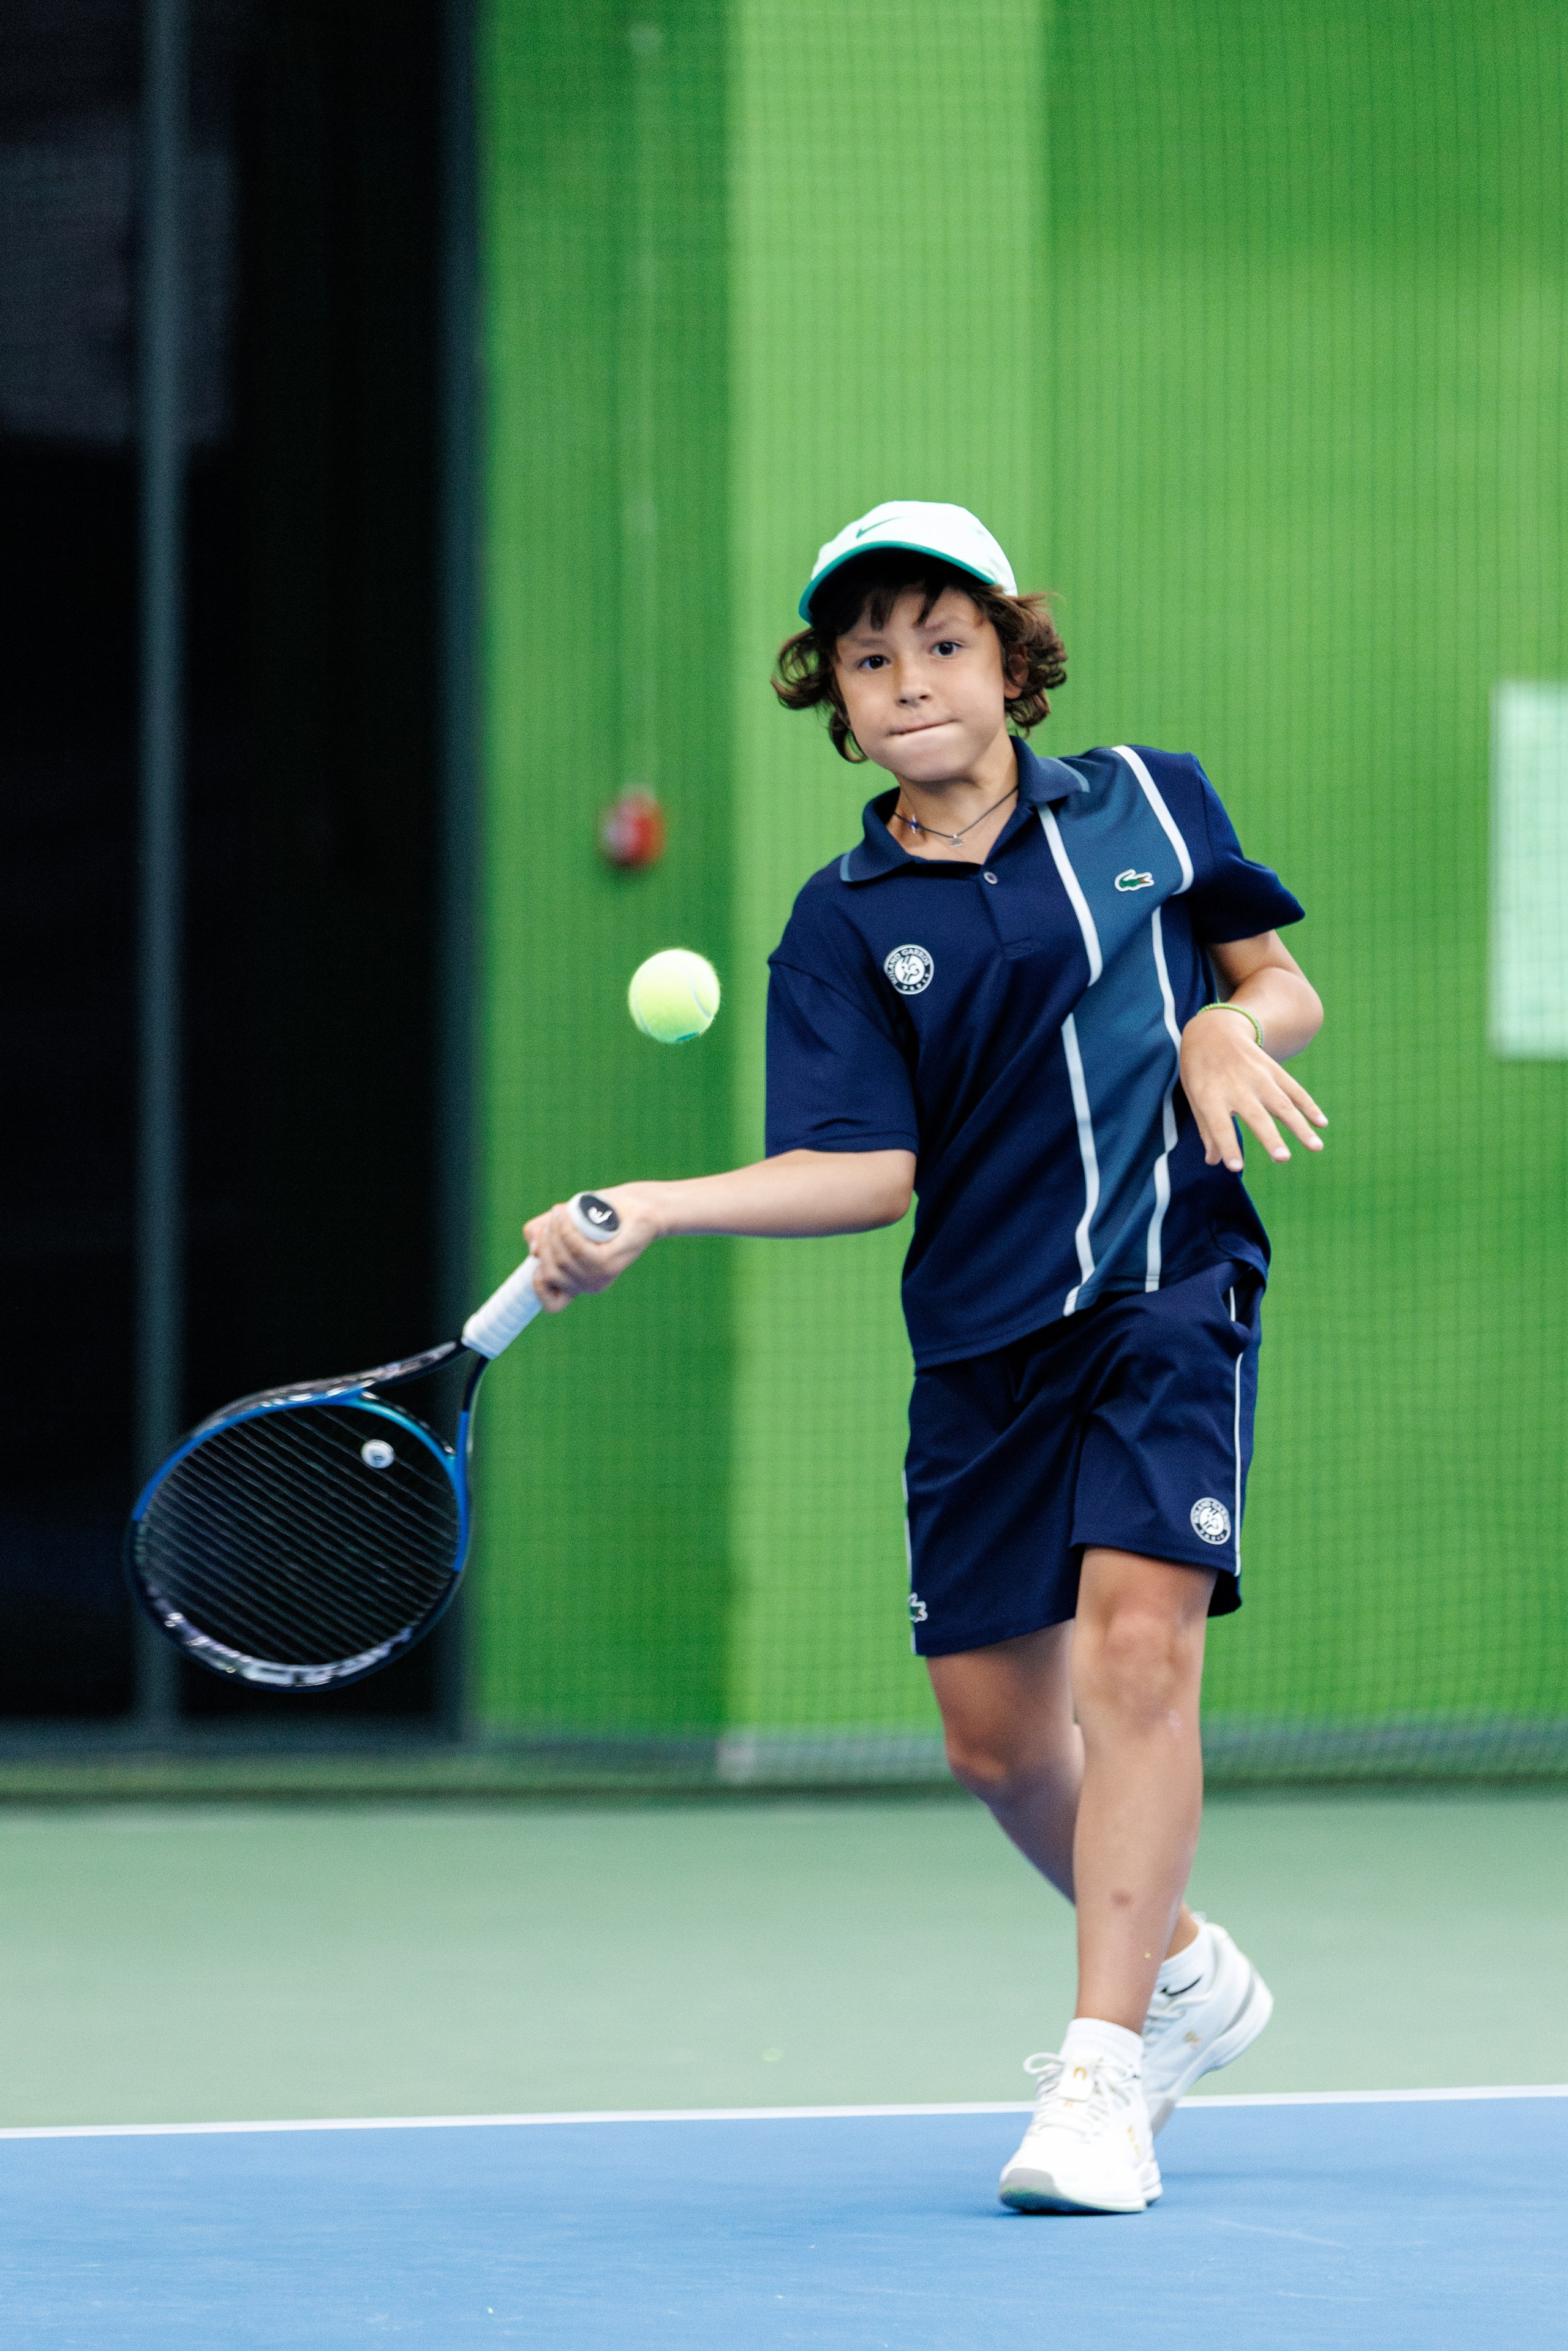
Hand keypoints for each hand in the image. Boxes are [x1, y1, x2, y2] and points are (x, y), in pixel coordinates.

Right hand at [523, 1185, 661, 1312]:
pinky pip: (578, 1251)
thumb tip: (533, 1251)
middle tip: (554, 1218)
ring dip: (553, 1233)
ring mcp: (601, 1276)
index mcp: (578, 1282)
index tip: (536, 1262)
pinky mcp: (611, 1263)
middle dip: (543, 1243)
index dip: (537, 1287)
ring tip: (560, 1212)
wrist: (636, 1205)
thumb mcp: (561, 1222)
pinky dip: (566, 1231)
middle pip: (551, 1273)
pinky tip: (565, 1214)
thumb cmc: (598, 1214)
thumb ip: (540, 1233)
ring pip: (562, 1261)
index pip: (553, 1305)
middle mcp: (589, 1284)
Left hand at [1179, 1009, 1326, 1172]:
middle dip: (1270, 1138)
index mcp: (1210, 1095)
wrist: (1214, 1029)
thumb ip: (1206, 1128)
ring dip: (1300, 1126)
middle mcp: (1236, 1086)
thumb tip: (1214, 1161)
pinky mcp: (1273, 1069)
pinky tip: (1321, 1123)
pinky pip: (1294, 1089)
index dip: (1227, 1146)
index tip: (1235, 1168)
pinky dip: (1309, 1106)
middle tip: (1283, 1159)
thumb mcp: (1194, 1095)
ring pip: (1282, 1104)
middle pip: (1256, 1115)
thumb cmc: (1199, 1070)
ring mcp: (1258, 1076)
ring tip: (1316, 1147)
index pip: (1218, 1125)